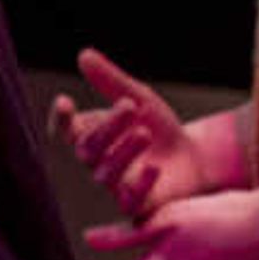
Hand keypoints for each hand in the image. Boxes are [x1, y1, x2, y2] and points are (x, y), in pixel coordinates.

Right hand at [52, 45, 210, 220]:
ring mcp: (115, 185)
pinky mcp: (135, 204)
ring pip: (106, 173)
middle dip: (107, 127)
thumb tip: (83, 54)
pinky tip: (153, 168)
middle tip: (130, 106)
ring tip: (144, 133)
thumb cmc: (161, 128)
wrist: (197, 157)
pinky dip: (140, 184)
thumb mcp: (139, 98)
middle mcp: (98, 162)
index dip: (62, 120)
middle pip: (88, 149)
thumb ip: (111, 81)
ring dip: (123, 151)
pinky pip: (129, 200)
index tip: (64, 102)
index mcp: (93, 136)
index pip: (68, 130)